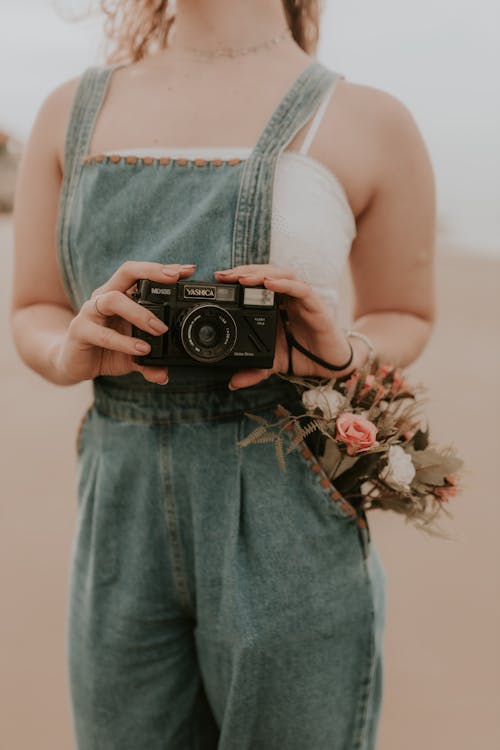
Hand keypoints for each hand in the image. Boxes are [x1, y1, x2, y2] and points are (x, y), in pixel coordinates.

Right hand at [54, 261, 196, 384]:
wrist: (73, 363)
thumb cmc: (105, 350)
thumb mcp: (133, 355)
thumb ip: (150, 361)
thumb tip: (165, 375)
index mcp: (120, 295)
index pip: (140, 273)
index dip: (162, 269)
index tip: (187, 269)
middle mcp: (104, 298)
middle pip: (126, 272)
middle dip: (152, 273)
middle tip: (175, 280)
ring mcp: (90, 312)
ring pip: (113, 299)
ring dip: (140, 313)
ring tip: (159, 330)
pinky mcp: (79, 331)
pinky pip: (102, 334)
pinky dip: (123, 342)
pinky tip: (140, 350)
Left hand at [213, 264, 353, 389]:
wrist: (331, 365)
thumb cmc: (304, 355)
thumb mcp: (274, 363)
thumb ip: (255, 370)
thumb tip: (233, 382)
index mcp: (276, 305)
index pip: (256, 284)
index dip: (238, 279)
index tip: (218, 280)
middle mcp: (289, 298)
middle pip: (266, 274)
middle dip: (244, 272)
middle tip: (224, 275)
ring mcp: (302, 300)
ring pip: (282, 276)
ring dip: (261, 274)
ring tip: (242, 278)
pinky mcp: (316, 306)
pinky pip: (300, 289)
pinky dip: (284, 284)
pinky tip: (269, 284)